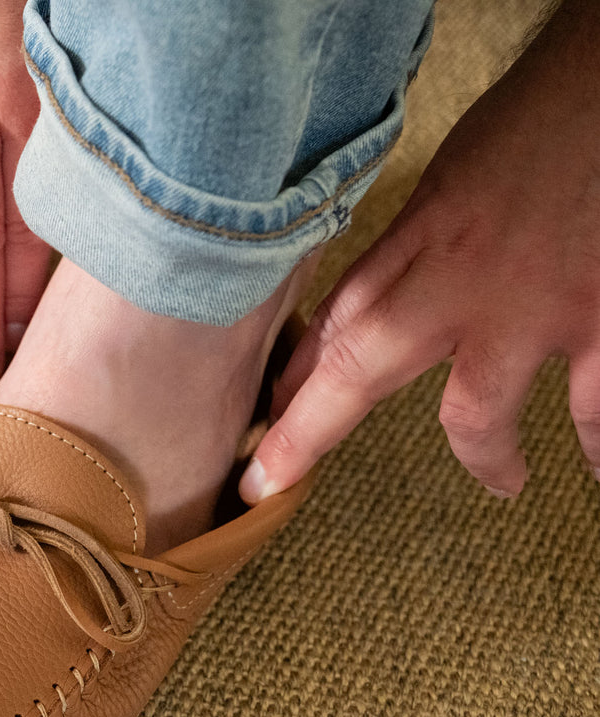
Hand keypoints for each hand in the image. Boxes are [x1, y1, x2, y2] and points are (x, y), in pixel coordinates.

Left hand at [242, 1, 599, 502]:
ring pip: (477, 415)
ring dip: (485, 460)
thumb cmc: (538, 124)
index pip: (333, 319)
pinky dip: (598, 443)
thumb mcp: (448, 182)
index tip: (260, 422)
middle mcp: (460, 280)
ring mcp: (531, 308)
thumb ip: (409, 251)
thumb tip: (361, 315)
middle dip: (307, 430)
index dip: (291, 379)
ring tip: (503, 482)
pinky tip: (593, 463)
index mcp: (420, 238)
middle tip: (270, 481)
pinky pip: (595, 408)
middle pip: (358, 368)